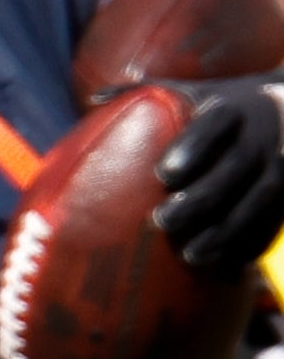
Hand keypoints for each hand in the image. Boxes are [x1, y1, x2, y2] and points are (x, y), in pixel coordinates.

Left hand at [162, 83, 283, 280]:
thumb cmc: (221, 105)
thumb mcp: (193, 92)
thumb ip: (149, 95)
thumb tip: (93, 100)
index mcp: (231, 110)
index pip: (214, 126)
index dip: (192, 148)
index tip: (164, 174)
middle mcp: (261, 138)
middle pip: (234, 169)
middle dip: (201, 198)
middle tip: (162, 221)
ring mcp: (279, 167)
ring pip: (258, 202)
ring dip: (226, 231)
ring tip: (191, 255)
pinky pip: (274, 223)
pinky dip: (252, 245)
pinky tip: (227, 267)